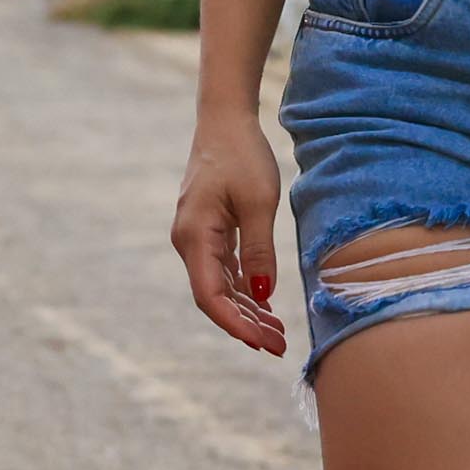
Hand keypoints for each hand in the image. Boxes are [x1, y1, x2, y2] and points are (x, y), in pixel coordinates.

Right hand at [173, 107, 288, 354]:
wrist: (226, 122)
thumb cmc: (242, 155)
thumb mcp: (259, 203)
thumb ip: (260, 250)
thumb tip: (262, 295)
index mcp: (195, 236)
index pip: (210, 295)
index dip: (234, 324)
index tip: (261, 343)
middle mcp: (189, 242)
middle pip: (215, 297)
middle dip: (246, 325)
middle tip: (279, 347)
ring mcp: (197, 238)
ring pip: (220, 287)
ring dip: (247, 312)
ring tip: (278, 334)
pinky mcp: (209, 232)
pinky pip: (224, 271)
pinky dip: (245, 290)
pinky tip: (266, 307)